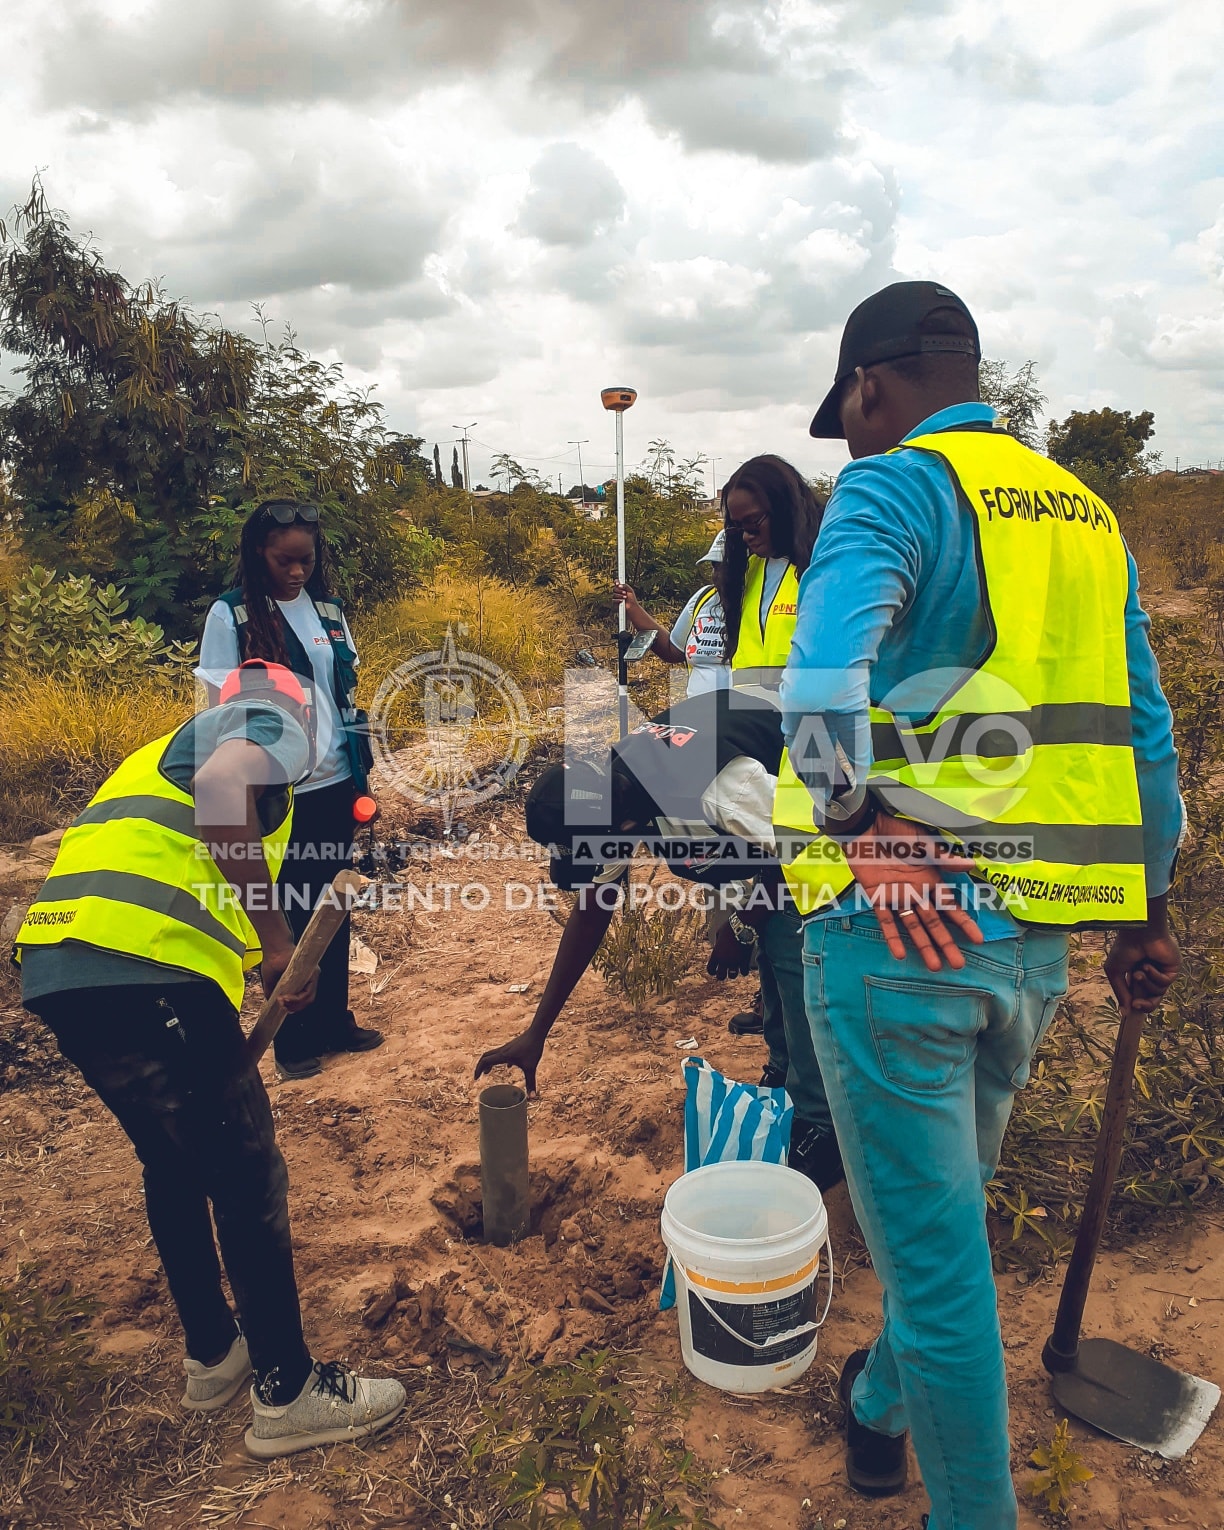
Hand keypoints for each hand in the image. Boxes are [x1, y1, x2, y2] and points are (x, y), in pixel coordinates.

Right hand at [259, 946, 318, 1012]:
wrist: (274, 949)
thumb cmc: (273, 961)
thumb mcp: (271, 982)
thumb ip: (273, 993)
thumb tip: (273, 1005)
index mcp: (301, 981)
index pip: (302, 999)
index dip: (293, 1007)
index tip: (282, 1007)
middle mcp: (308, 979)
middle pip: (306, 1001)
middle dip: (293, 1007)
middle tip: (282, 1006)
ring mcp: (312, 976)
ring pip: (308, 998)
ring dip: (294, 1004)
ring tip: (282, 1002)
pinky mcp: (312, 973)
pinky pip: (308, 991)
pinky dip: (297, 998)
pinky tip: (286, 998)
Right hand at [475, 1029, 545, 1094]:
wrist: (537, 1032)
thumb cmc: (533, 1048)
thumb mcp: (531, 1068)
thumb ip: (530, 1083)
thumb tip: (532, 1098)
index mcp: (503, 1055)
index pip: (485, 1061)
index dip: (478, 1069)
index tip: (476, 1079)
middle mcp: (502, 1050)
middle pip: (485, 1057)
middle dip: (480, 1066)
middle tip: (478, 1076)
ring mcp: (507, 1047)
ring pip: (493, 1054)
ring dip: (488, 1063)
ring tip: (487, 1072)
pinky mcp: (513, 1046)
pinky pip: (502, 1053)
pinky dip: (499, 1060)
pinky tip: (508, 1065)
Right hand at [613, 582, 647, 626]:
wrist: (632, 607)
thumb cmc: (632, 599)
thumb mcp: (630, 590)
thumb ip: (625, 586)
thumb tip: (619, 585)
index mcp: (621, 588)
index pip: (617, 583)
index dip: (616, 582)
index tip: (617, 583)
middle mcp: (617, 592)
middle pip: (614, 589)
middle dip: (620, 590)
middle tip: (625, 592)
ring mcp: (615, 598)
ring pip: (614, 594)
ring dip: (620, 596)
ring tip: (625, 597)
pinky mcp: (614, 603)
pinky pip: (613, 600)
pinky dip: (618, 600)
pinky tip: (622, 601)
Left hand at [707, 921, 752, 979]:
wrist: (743, 926)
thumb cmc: (730, 927)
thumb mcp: (718, 934)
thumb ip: (717, 943)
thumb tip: (718, 947)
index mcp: (715, 954)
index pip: (710, 969)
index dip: (712, 971)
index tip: (714, 971)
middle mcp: (724, 960)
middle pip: (720, 976)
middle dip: (722, 975)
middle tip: (724, 972)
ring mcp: (735, 962)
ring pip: (732, 976)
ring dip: (733, 973)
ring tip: (734, 970)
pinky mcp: (745, 961)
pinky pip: (744, 972)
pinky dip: (744, 971)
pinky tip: (744, 967)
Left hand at [845, 811, 984, 970]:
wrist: (865, 826)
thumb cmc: (896, 831)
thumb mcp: (923, 842)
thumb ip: (944, 857)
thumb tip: (972, 864)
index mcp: (930, 880)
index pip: (951, 906)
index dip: (964, 923)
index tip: (978, 940)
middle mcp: (916, 892)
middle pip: (934, 922)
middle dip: (946, 943)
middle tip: (958, 964)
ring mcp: (897, 897)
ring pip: (913, 926)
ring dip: (923, 945)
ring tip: (934, 966)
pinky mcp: (877, 897)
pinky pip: (886, 921)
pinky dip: (892, 937)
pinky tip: (900, 954)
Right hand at [1104, 921, 1179, 1014]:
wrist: (1138, 933)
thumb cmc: (1124, 948)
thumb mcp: (1115, 972)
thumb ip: (1120, 993)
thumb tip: (1124, 1013)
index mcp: (1136, 974)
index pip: (1140, 996)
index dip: (1136, 1004)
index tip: (1130, 1009)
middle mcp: (1151, 975)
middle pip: (1152, 1000)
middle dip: (1145, 1005)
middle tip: (1136, 1005)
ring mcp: (1162, 972)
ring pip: (1158, 992)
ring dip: (1146, 984)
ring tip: (1138, 972)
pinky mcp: (1173, 970)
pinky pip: (1164, 983)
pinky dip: (1154, 976)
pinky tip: (1148, 966)